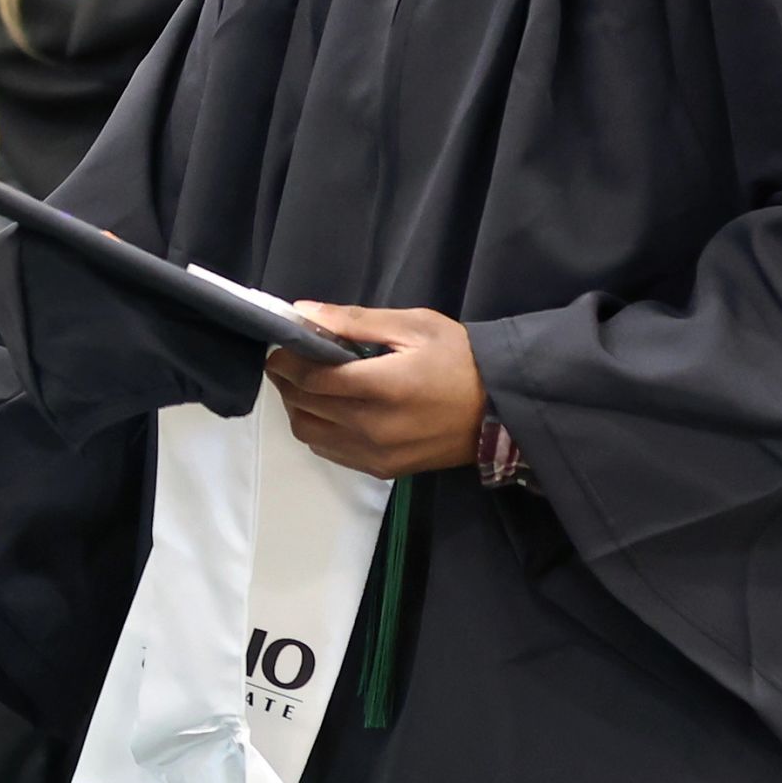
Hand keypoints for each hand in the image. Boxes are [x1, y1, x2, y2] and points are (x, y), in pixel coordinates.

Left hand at [263, 304, 485, 475]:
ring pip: (310, 433)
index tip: (280, 347)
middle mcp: (373, 426)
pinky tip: (326, 410)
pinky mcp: (382, 470)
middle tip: (287, 361)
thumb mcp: (414, 326)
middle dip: (287, 381)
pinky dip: (317, 431)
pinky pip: (330, 452)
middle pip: (305, 405)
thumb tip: (304, 312)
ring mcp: (376, 453)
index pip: (311, 378)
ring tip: (304, 385)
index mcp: (382, 387)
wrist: (501, 409)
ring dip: (297, 407)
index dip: (286, 361)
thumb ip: (356, 321)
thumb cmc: (460, 359)